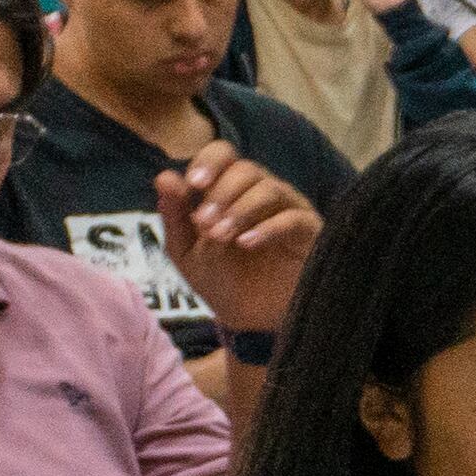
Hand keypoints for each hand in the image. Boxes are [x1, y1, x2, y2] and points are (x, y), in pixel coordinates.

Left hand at [155, 141, 320, 339]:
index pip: (224, 154)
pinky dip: (267, 228)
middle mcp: (262, 194)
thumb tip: (165, 176)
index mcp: (230, 191)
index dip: (209, 162)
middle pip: (246, 169)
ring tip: (220, 236)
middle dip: (220, 193)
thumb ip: (174, 216)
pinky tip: (246, 244)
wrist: (251, 322)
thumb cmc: (221, 281)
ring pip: (270, 188)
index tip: (193, 185)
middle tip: (203, 224)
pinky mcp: (310, 234)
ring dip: (240, 209)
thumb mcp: (185, 252)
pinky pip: (293, 218)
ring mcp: (289, 212)